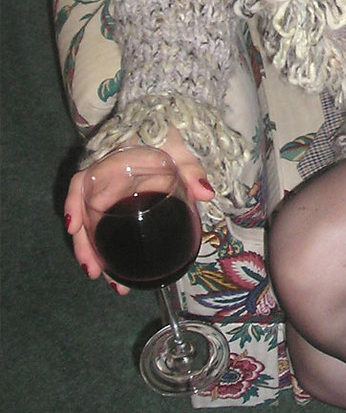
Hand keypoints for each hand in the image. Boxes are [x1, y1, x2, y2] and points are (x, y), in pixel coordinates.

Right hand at [63, 128, 215, 292]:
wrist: (166, 128)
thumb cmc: (166, 135)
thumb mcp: (179, 148)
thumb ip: (191, 168)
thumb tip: (205, 192)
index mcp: (113, 162)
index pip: (82, 181)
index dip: (73, 204)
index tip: (73, 228)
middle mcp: (106, 182)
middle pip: (85, 215)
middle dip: (86, 245)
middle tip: (95, 273)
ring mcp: (113, 196)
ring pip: (95, 227)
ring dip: (98, 255)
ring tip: (111, 283)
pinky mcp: (122, 207)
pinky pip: (109, 228)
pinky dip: (110, 249)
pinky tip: (117, 271)